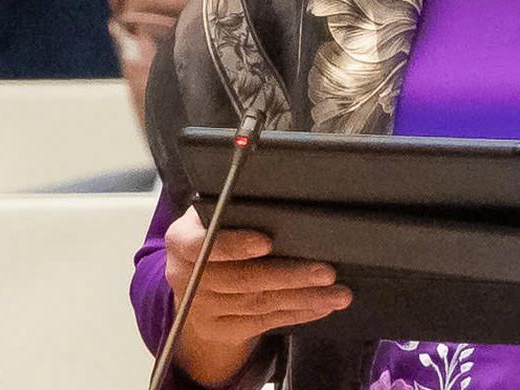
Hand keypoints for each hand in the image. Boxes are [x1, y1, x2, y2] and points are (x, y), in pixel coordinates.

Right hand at [164, 206, 351, 385]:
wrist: (191, 282)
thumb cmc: (213, 234)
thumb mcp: (212, 213)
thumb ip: (236, 207)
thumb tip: (281, 189)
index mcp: (181, 241)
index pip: (204, 245)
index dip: (235, 245)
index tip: (267, 242)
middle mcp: (186, 278)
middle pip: (241, 280)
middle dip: (288, 275)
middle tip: (326, 272)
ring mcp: (202, 309)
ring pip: (258, 304)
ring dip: (303, 299)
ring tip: (338, 293)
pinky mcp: (219, 330)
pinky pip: (263, 322)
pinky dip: (296, 314)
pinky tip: (321, 306)